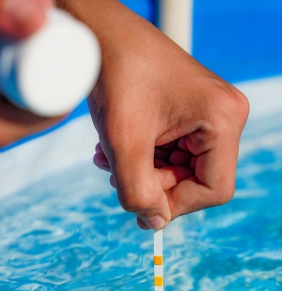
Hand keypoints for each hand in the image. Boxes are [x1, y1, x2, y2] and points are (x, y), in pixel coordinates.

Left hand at [58, 0, 248, 229]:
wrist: (102, 34)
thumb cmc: (116, 75)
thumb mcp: (123, 141)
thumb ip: (138, 191)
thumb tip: (153, 224)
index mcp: (221, 121)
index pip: (214, 189)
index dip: (176, 205)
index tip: (139, 206)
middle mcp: (221, 116)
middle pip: (194, 179)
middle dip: (150, 183)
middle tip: (115, 176)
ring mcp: (203, 113)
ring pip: (177, 166)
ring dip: (140, 170)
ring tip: (107, 157)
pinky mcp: (184, 111)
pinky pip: (168, 148)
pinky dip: (140, 154)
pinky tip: (112, 147)